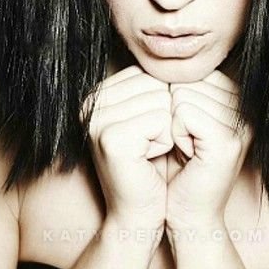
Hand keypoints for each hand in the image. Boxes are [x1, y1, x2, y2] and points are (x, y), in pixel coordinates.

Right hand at [80, 65, 172, 233]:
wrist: (138, 214)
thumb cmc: (150, 167)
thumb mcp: (149, 117)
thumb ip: (152, 86)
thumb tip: (177, 54)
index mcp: (97, 93)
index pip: (149, 73)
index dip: (162, 103)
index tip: (148, 133)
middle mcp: (91, 102)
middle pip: (156, 84)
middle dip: (165, 116)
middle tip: (149, 146)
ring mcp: (97, 119)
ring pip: (162, 100)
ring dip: (167, 130)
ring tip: (148, 152)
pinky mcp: (112, 138)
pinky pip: (162, 120)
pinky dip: (166, 142)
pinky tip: (148, 159)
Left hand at [165, 70, 250, 230]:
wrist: (187, 213)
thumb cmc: (178, 167)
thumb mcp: (183, 119)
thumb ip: (185, 87)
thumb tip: (167, 55)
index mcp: (239, 98)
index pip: (192, 71)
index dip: (176, 100)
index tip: (186, 131)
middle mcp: (246, 108)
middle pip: (186, 80)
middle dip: (174, 112)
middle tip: (186, 143)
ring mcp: (241, 124)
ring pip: (182, 94)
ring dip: (173, 125)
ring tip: (187, 149)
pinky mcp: (228, 141)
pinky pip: (183, 113)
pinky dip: (174, 134)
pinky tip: (186, 154)